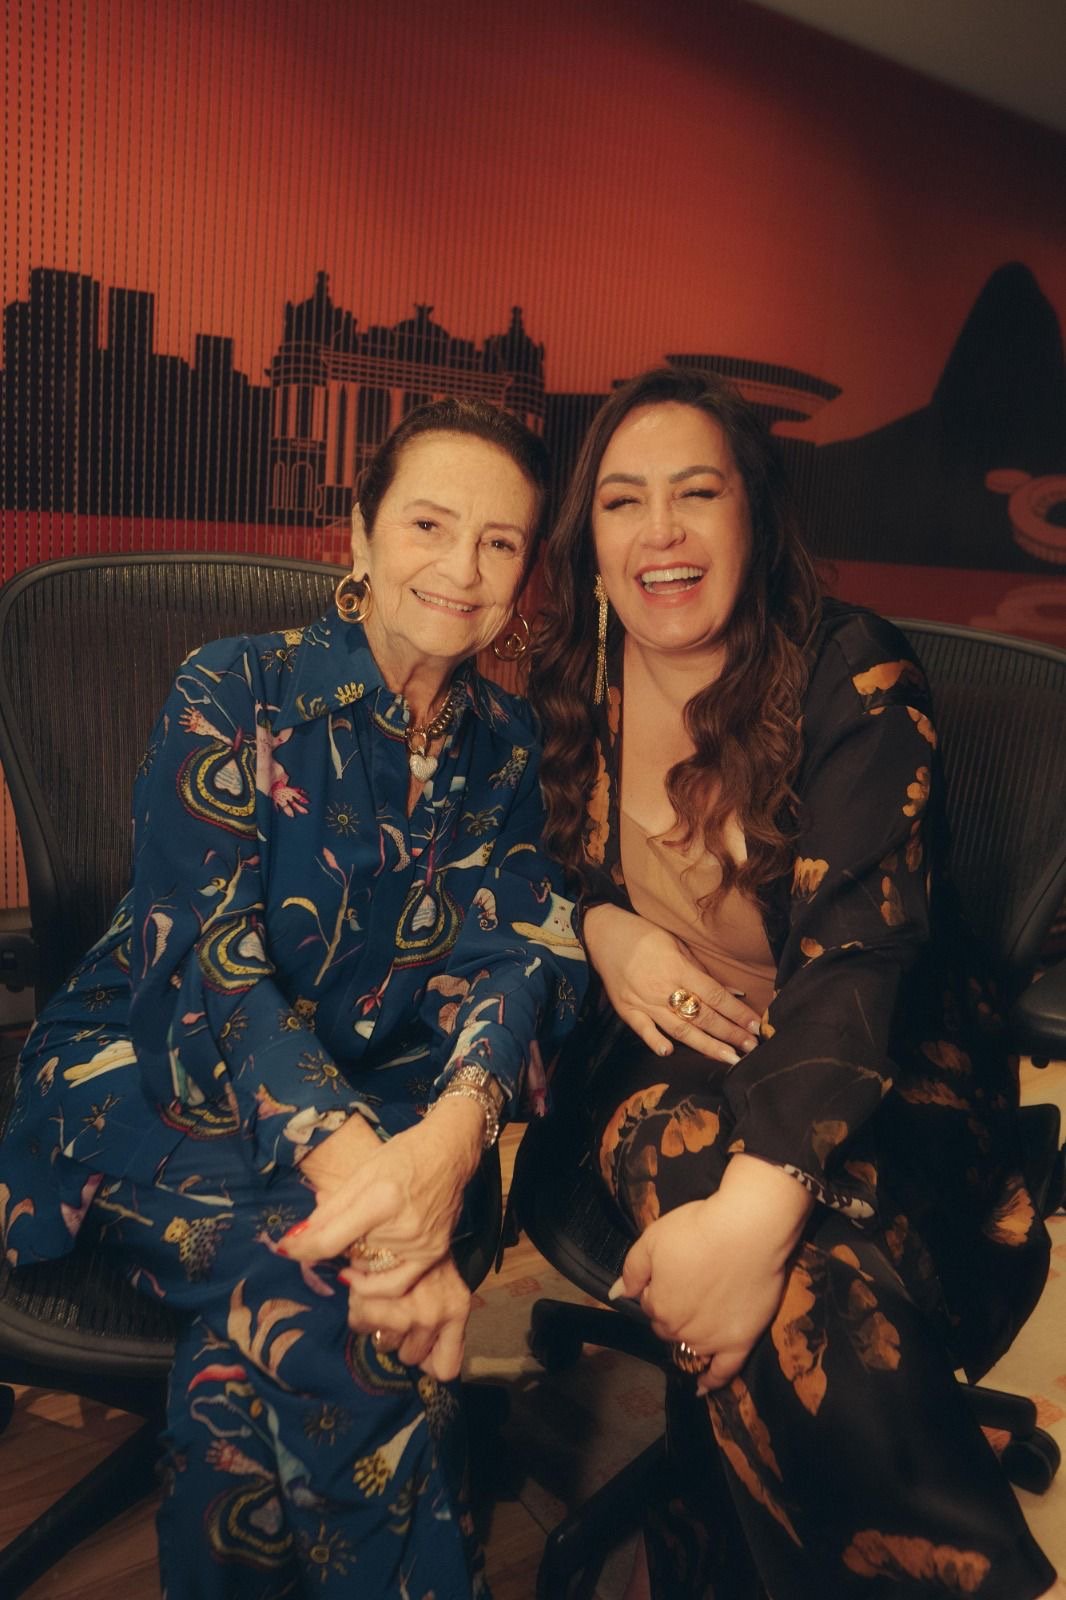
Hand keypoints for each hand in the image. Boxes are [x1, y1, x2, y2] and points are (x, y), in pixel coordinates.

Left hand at [281, 1098, 484, 1293]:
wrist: (450, 1152)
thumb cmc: (403, 1154)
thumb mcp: (362, 1172)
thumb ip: (331, 1208)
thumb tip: (300, 1237)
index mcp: (382, 1200)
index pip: (331, 1240)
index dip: (302, 1248)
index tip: (283, 1249)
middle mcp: (403, 1228)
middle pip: (349, 1254)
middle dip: (332, 1247)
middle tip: (328, 1234)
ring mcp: (421, 1245)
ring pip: (370, 1268)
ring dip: (354, 1261)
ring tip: (352, 1246)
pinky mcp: (434, 1254)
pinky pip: (397, 1283)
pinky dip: (374, 1285)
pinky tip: (359, 1276)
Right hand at [343, 1257, 471, 1380]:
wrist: (400, 1215)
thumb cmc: (424, 1254)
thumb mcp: (446, 1285)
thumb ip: (443, 1323)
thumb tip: (429, 1365)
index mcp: (455, 1311)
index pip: (445, 1368)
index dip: (431, 1362)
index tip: (424, 1350)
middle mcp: (432, 1317)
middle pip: (410, 1357)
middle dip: (403, 1338)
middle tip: (401, 1310)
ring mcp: (402, 1315)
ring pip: (384, 1344)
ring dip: (381, 1327)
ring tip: (385, 1301)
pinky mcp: (372, 1308)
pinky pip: (361, 1328)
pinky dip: (360, 1315)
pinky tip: (368, 1293)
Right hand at [583, 903, 760, 1062]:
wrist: (604, 933)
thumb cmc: (646, 936)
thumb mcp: (678, 945)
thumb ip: (703, 972)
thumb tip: (733, 993)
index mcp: (678, 968)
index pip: (714, 995)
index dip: (737, 1013)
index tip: (756, 1027)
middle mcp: (662, 987)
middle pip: (702, 1016)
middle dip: (729, 1034)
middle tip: (751, 1049)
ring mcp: (643, 1001)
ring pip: (679, 1029)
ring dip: (706, 1045)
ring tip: (728, 1058)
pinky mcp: (626, 1009)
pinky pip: (642, 1029)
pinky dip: (655, 1041)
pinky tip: (669, 1053)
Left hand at [617, 1155, 813, 1391]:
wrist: (748, 1231)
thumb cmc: (697, 1230)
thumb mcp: (652, 1240)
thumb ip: (631, 1270)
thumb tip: (616, 1294)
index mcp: (658, 1306)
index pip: (650, 1306)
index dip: (657, 1290)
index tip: (669, 1274)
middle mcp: (681, 1329)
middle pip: (668, 1328)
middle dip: (670, 1313)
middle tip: (685, 1290)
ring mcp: (712, 1340)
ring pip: (690, 1348)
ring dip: (686, 1340)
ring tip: (692, 1327)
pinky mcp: (741, 1343)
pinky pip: (724, 1372)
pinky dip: (711, 1381)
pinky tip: (702, 1387)